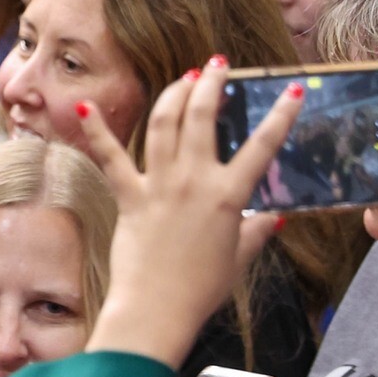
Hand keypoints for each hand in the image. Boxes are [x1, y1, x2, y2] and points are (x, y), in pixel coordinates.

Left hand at [82, 57, 303, 368]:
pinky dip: (96, 132)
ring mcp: (159, 186)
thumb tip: (272, 218)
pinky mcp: (128, 197)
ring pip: (164, 125)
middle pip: (203, 117)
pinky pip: (110, 158)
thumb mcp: (238, 259)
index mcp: (228, 195)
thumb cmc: (200, 289)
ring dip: (173, 94)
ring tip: (184, 78)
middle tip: (217, 67)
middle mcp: (194, 181)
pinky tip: (83, 109)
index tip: (294, 90)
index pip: (263, 145)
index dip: (282, 115)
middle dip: (211, 84)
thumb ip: (255, 232)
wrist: (157, 309)